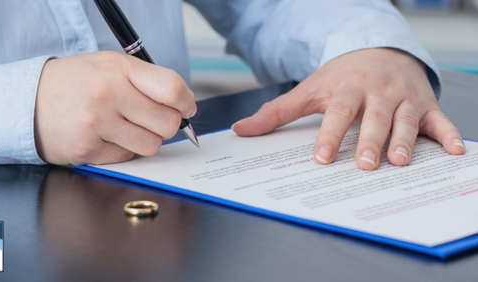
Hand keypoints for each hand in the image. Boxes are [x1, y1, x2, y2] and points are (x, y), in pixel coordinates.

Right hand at [34, 51, 196, 164]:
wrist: (26, 102)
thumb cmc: (75, 83)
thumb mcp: (109, 65)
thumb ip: (147, 80)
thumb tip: (184, 104)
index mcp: (118, 69)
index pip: (171, 89)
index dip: (186, 102)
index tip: (185, 107)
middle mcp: (107, 94)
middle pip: (168, 123)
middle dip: (166, 124)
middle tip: (150, 119)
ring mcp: (96, 124)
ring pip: (151, 146)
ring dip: (145, 140)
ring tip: (125, 127)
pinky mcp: (87, 150)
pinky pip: (127, 157)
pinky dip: (122, 149)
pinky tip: (105, 136)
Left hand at [232, 48, 464, 169]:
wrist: (378, 48)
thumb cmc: (341, 76)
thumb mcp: (308, 89)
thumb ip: (277, 112)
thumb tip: (241, 130)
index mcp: (347, 89)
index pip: (337, 113)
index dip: (329, 136)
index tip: (321, 158)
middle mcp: (377, 91)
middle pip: (373, 118)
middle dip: (369, 141)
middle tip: (364, 165)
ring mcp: (403, 97)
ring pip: (405, 120)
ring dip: (405, 140)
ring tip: (400, 161)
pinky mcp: (425, 103)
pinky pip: (439, 120)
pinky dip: (448, 134)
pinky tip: (455, 151)